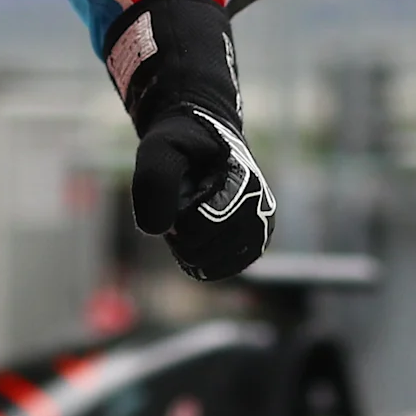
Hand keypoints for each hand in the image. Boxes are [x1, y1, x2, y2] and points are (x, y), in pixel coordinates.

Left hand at [108, 0, 275, 281]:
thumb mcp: (158, 149)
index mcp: (248, 186)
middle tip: (185, 196)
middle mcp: (262, 214)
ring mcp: (259, 235)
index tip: (184, 183)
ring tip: (191, 210)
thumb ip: (154, 181)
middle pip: (200, 252)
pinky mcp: (251, 249)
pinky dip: (193, 255)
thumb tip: (155, 231)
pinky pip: (210, 272)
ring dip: (186, 243)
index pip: (198, 228)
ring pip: (204, 266)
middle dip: (179, 230)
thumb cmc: (179, 143)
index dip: (177, 212)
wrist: (203, 143)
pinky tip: (195, 228)